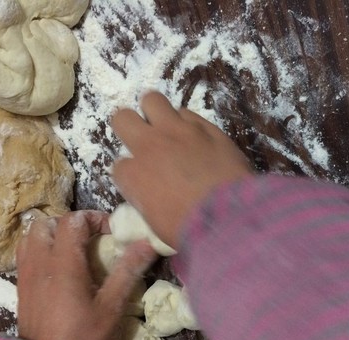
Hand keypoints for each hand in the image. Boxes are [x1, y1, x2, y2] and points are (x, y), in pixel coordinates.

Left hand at [16, 210, 156, 339]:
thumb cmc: (83, 338)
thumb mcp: (112, 307)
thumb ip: (128, 271)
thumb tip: (148, 243)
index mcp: (64, 263)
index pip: (74, 220)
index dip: (96, 219)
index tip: (113, 234)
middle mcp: (40, 262)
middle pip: (48, 223)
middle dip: (72, 224)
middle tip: (93, 239)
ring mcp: (27, 274)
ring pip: (33, 236)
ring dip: (54, 235)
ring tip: (76, 251)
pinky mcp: (21, 287)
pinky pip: (27, 254)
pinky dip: (43, 250)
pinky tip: (60, 269)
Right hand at [111, 91, 251, 248]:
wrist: (229, 215)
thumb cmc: (190, 230)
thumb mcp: (157, 226)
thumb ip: (149, 204)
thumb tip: (154, 201)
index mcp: (133, 175)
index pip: (119, 166)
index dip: (131, 174)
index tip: (143, 182)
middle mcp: (150, 146)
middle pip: (123, 118)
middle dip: (130, 127)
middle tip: (144, 138)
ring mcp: (178, 131)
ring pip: (153, 100)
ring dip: (156, 113)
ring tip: (168, 128)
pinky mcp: (205, 127)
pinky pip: (187, 113)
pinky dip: (187, 122)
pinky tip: (196, 136)